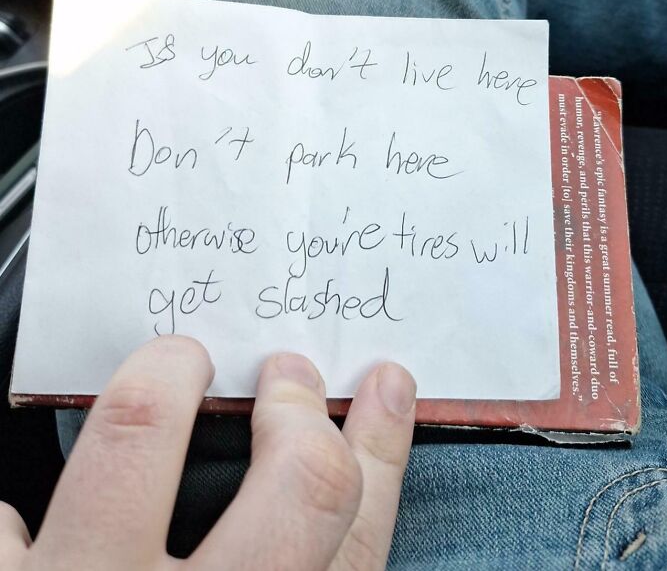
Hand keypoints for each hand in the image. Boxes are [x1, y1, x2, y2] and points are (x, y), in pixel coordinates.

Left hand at [0, 337, 415, 569]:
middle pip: (297, 485)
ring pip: (136, 440)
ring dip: (163, 380)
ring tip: (172, 364)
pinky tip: (27, 507)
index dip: (381, 453)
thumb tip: (330, 486)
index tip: (383, 390)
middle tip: (283, 373)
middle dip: (296, 407)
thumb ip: (290, 567)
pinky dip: (14, 503)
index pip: (355, 542)